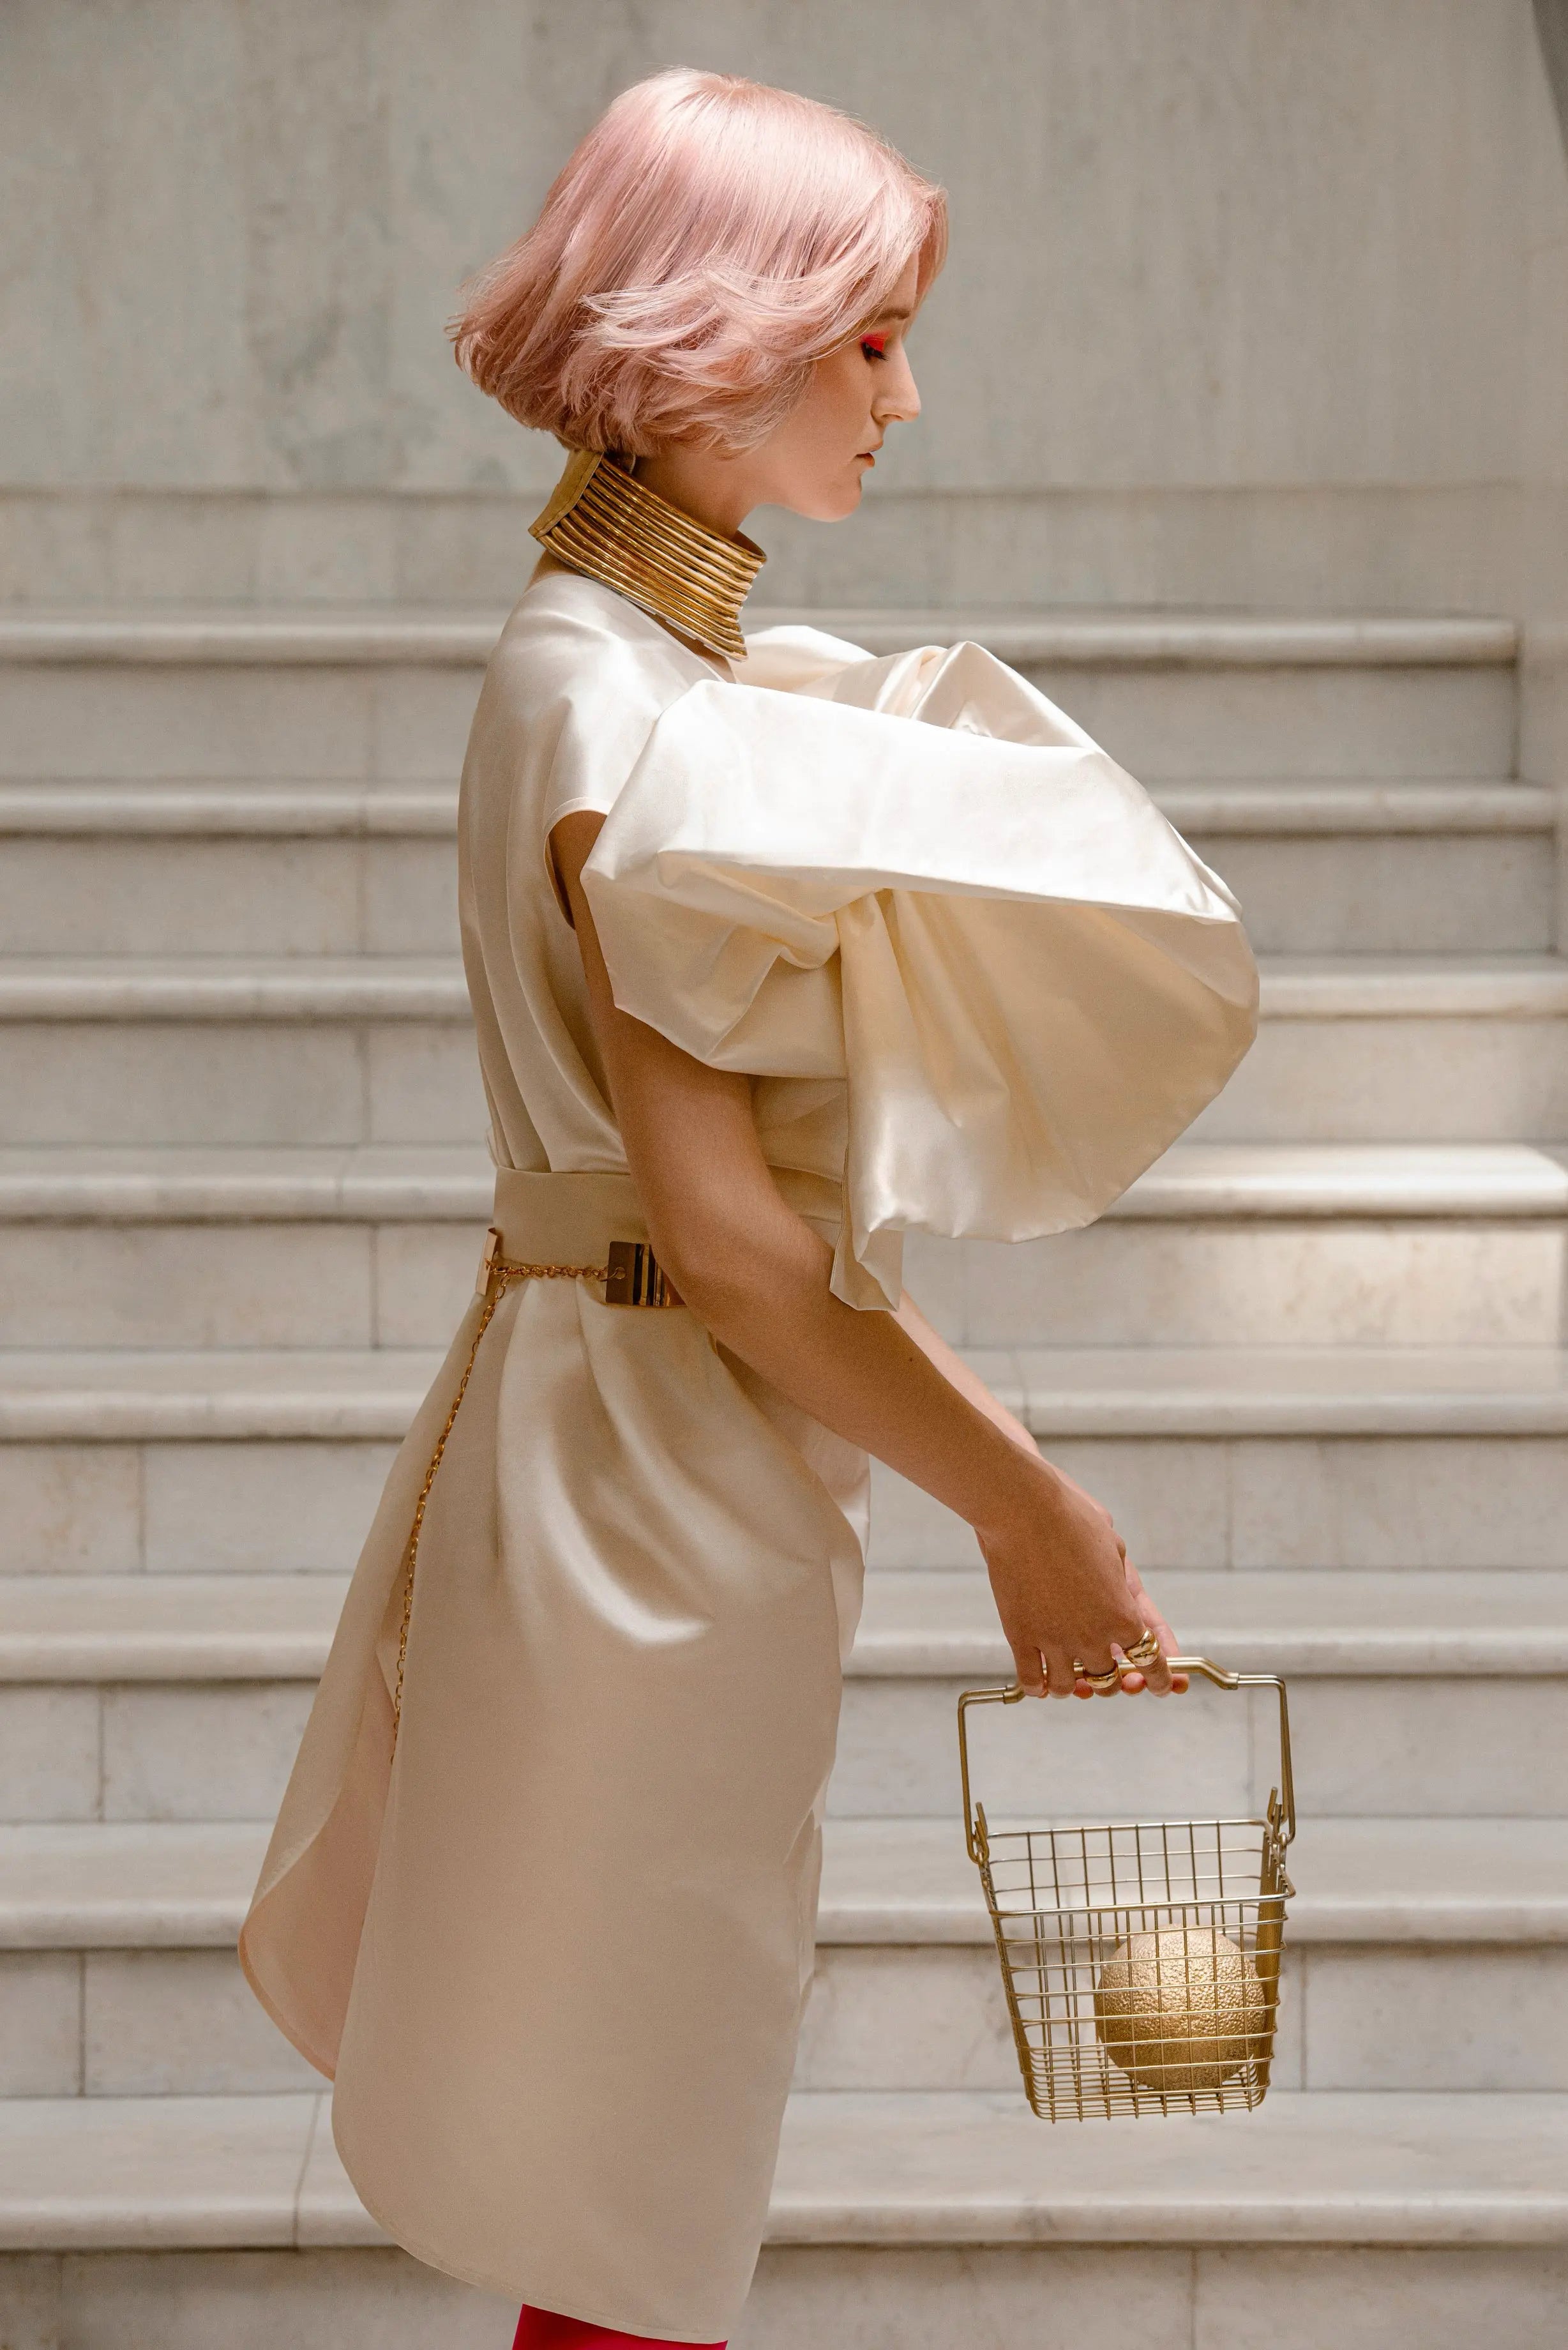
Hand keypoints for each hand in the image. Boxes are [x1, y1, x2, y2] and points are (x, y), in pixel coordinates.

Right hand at [975, 1458, 1179, 1699]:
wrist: (1023, 1508)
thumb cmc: (1072, 1518)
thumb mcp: (1115, 1549)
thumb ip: (1124, 1584)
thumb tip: (1124, 1600)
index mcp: (1123, 1615)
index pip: (1151, 1662)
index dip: (1160, 1679)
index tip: (1162, 1686)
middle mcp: (1093, 1636)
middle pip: (1109, 1680)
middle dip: (1113, 1678)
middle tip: (1105, 1670)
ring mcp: (1055, 1641)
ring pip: (1070, 1688)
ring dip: (1074, 1684)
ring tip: (1069, 1674)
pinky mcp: (1020, 1637)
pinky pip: (1032, 1682)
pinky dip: (1039, 1686)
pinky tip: (1041, 1680)